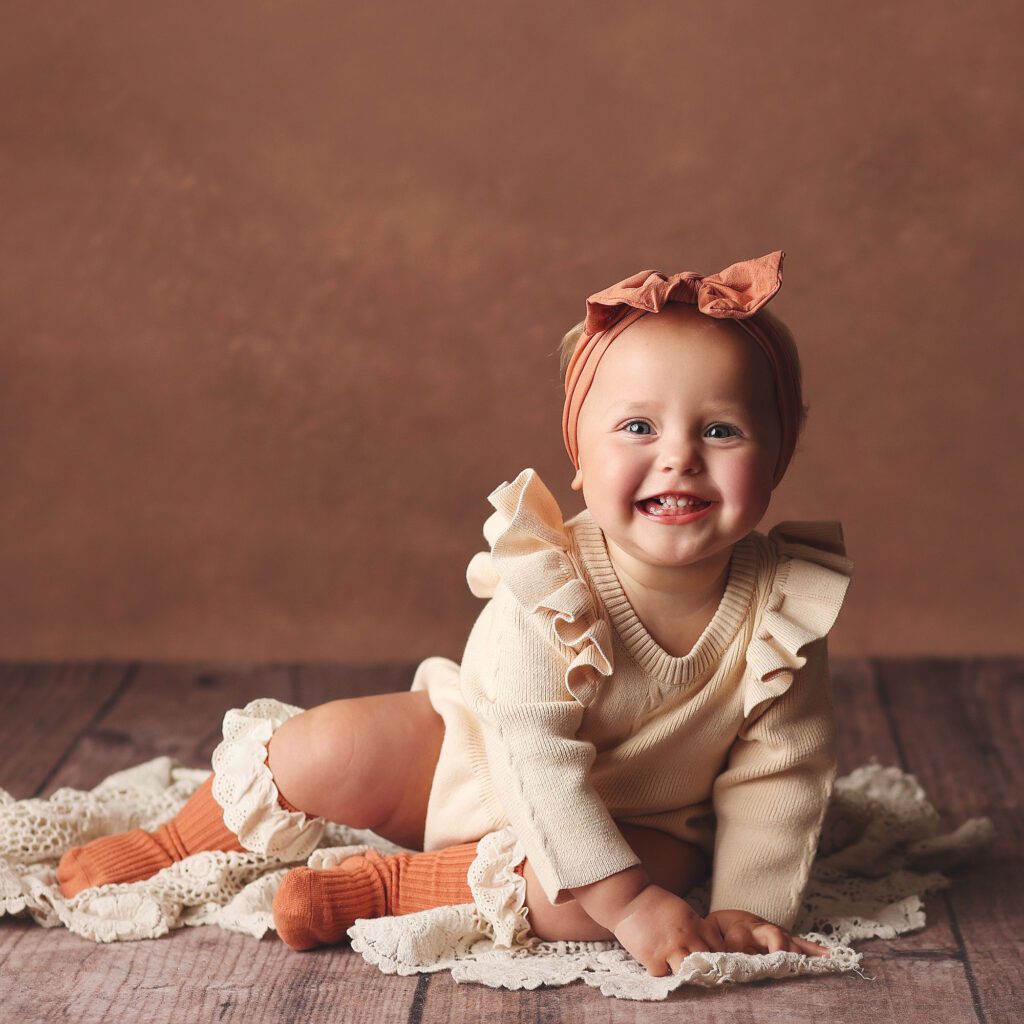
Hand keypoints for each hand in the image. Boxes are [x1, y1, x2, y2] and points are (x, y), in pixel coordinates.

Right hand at [612, 884, 723, 977]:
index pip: (717, 946)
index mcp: (694, 922)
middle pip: (706, 962)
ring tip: (679, 974)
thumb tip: (707, 945)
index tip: (714, 961)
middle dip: (705, 969)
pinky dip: (661, 974)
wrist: (627, 898)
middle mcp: (685, 936)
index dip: (718, 956)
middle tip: (700, 973)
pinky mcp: (652, 958)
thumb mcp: (681, 909)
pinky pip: (663, 975)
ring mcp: (669, 948)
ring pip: (688, 972)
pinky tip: (658, 967)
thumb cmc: (654, 903)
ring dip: (684, 974)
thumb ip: (695, 926)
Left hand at [705, 909, 830, 956]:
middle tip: (784, 964)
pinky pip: (802, 943)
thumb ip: (711, 946)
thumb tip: (706, 962)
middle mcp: (760, 929)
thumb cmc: (719, 931)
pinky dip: (815, 950)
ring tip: (816, 965)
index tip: (742, 966)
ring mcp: (775, 933)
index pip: (739, 940)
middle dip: (780, 949)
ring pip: (790, 940)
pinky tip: (829, 956)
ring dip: (801, 952)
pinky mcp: (786, 938)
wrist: (729, 919)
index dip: (741, 951)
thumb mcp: (710, 933)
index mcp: (738, 929)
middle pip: (772, 935)